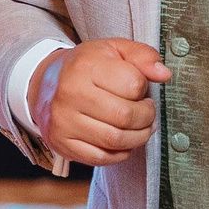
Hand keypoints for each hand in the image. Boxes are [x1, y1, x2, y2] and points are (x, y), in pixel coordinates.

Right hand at [30, 38, 171, 167]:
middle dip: (146, 117)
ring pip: (115, 140)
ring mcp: (64, 121)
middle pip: (125, 116)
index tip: (141, 90)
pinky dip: (120, 154)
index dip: (144, 89)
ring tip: (140, 128)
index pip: (133, 84)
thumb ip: (142, 56)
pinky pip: (101, 158)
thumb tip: (164, 74)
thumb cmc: (87, 67)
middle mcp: (70, 93)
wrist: (45, 84)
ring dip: (138, 137)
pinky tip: (122, 142)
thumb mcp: (114, 50)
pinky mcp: (62, 143)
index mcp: (85, 66)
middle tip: (146, 112)